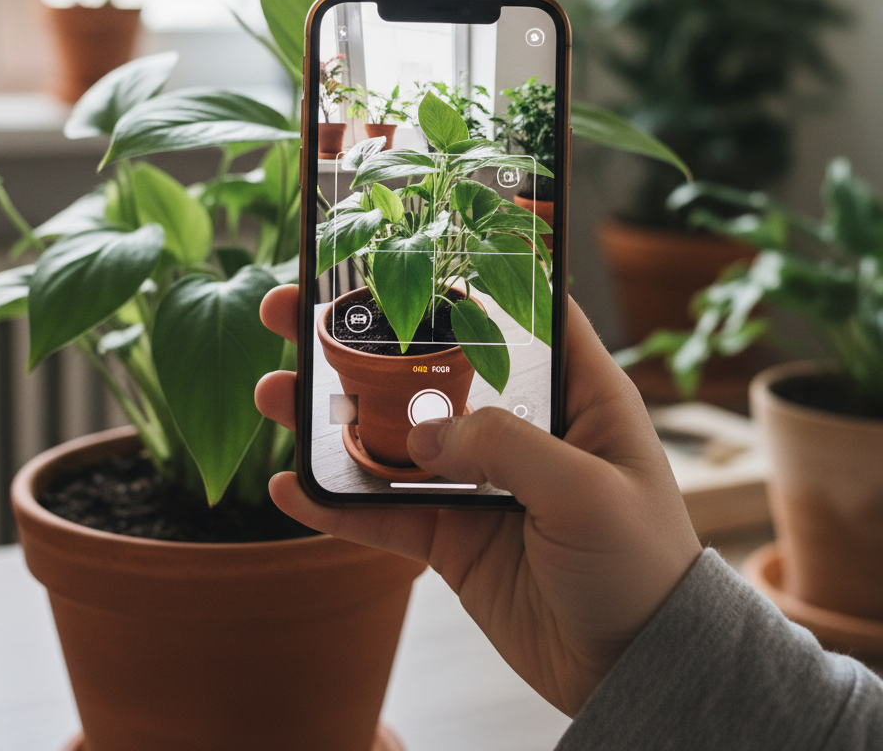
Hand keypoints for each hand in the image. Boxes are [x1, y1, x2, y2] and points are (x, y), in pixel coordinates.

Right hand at [256, 287, 700, 716]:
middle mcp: (519, 426)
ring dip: (333, 416)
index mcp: (573, 394)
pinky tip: (290, 487)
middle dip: (364, 339)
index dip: (462, 276)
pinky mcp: (453, 533)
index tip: (400, 249)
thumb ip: (506, 448)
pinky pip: (384, 513)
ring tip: (275, 394)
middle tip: (298, 312)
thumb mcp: (589, 492)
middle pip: (430, 365)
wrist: (631, 669)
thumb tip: (423, 435)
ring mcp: (479, 480)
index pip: (516, 312)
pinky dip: (337, 503)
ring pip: (393, 435)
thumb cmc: (642, 566)